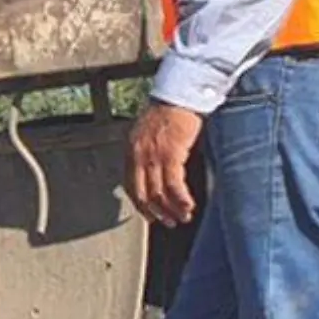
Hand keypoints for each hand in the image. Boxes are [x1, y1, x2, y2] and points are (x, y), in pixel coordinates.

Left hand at [127, 101, 204, 226]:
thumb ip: (147, 152)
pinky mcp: (171, 154)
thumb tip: (152, 170)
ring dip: (171, 209)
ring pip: (159, 192)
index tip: (149, 215)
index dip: (140, 204)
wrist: (179, 95)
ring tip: (182, 218)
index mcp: (131, 151)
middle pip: (143, 193)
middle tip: (167, 223)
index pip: (130, 186)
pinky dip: (180, 199)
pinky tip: (188, 206)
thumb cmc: (168, 112)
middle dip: (155, 212)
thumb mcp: (148, 134)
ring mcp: (153, 156)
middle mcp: (138, 156)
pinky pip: (173, 184)